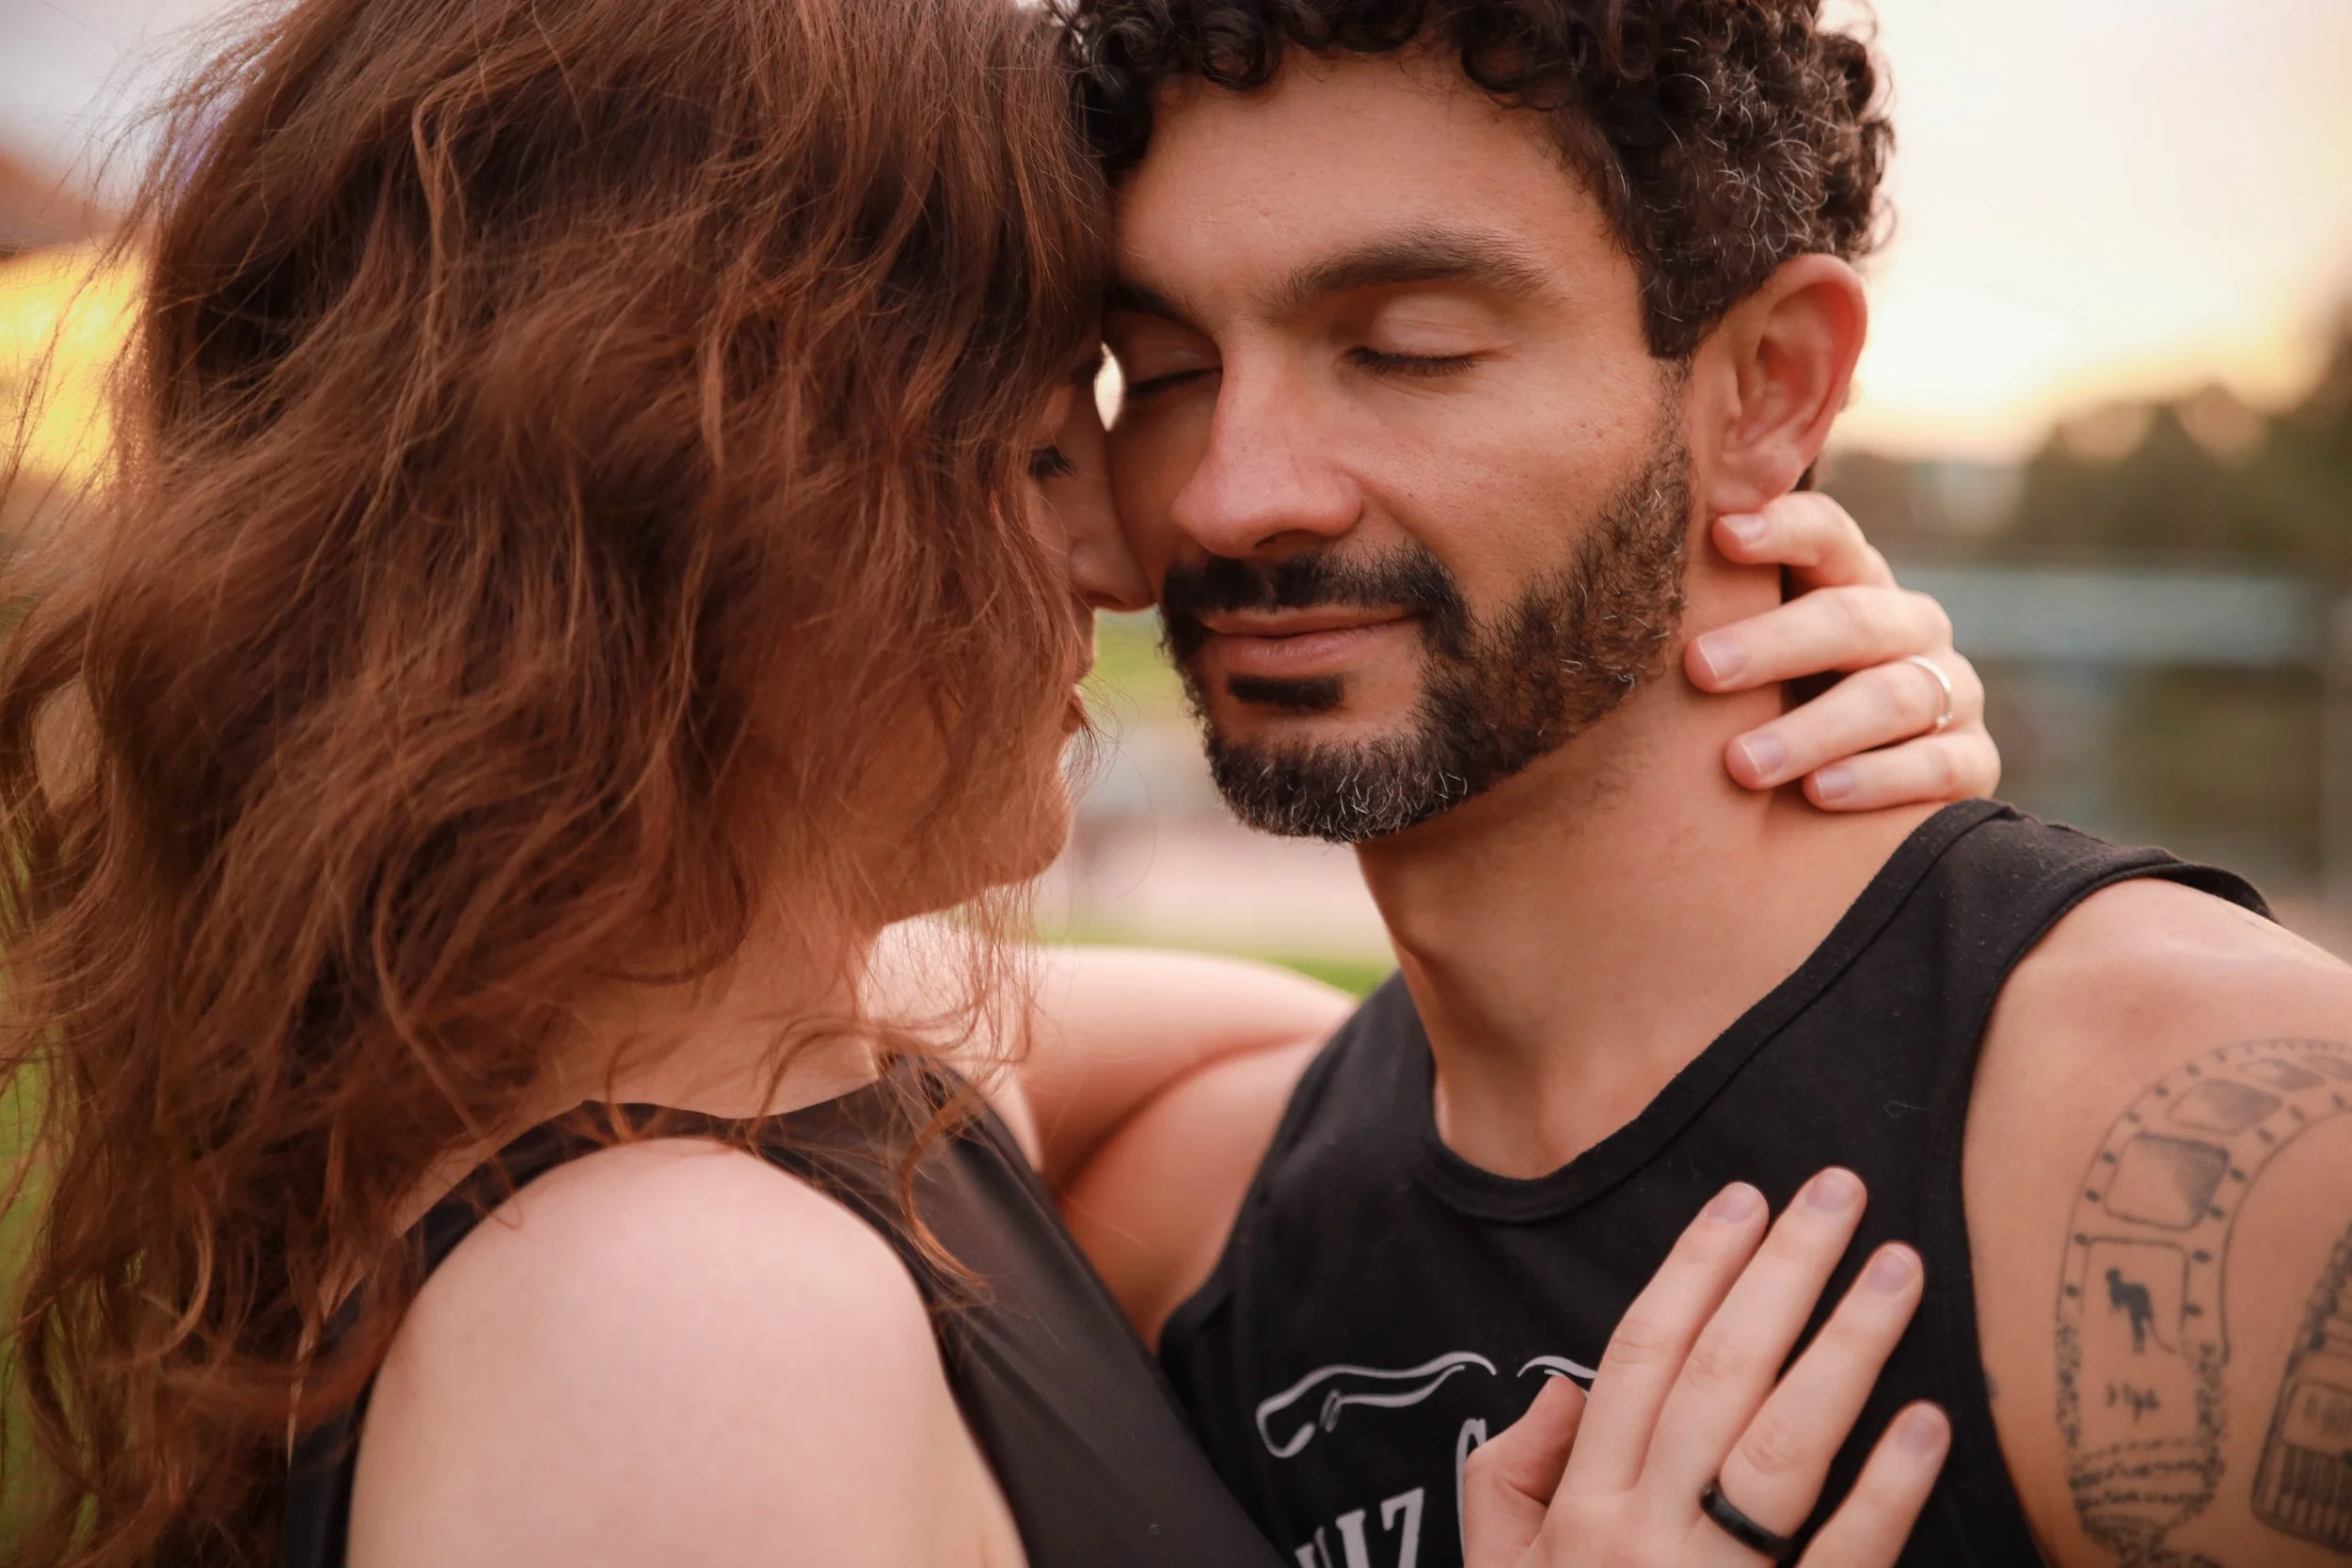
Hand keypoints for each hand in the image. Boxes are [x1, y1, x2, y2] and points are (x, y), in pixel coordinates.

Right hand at [1461, 1170, 1947, 1567]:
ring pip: (1779, 1448)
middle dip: (1779, 1275)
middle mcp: (1640, 1538)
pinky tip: (1925, 1423)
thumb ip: (1509, 1479)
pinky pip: (1839, 1561)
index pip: (1638, 1359)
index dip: (1691, 1273)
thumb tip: (1562, 1387)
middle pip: (1717, 1378)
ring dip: (1844, 1349)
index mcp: (1581, 1512)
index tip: (1741, 1201)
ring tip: (1899, 1270)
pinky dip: (1884, 1491)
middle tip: (1839, 1192)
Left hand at [1684, 492, 1999, 811]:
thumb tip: (1624, 571)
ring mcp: (1950, 690)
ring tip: (1742, 765)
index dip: (1780, 530)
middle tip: (1699, 669)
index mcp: (1851, 580)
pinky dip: (1878, 780)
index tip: (1720, 535)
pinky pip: (1938, 766)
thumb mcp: (1744, 658)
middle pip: (1852, 617)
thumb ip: (1711, 612)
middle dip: (1772, 643)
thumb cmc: (1764, 707)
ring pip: (1893, 696)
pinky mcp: (1971, 761)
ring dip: (1812, 730)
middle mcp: (1908, 625)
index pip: (1827, 534)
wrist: (1844, 805)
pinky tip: (1819, 794)